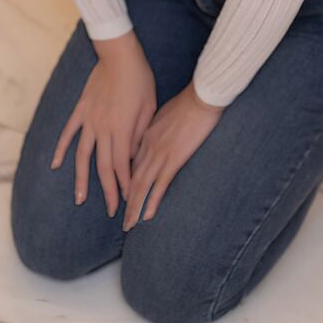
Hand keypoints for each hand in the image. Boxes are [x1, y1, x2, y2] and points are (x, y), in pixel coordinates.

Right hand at [51, 36, 155, 217]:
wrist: (120, 55)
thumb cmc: (140, 80)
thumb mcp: (148, 108)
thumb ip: (139, 135)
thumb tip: (134, 158)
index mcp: (123, 129)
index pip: (123, 165)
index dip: (125, 185)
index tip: (128, 201)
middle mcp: (103, 129)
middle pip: (104, 166)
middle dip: (108, 191)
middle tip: (111, 211)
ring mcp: (89, 120)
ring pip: (83, 156)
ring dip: (81, 179)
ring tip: (79, 199)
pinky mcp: (81, 110)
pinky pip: (69, 133)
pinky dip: (61, 149)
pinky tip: (55, 165)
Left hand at [122, 82, 223, 230]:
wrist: (200, 97)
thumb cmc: (187, 103)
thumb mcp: (164, 115)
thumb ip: (156, 130)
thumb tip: (155, 141)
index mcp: (145, 137)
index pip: (132, 166)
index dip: (127, 185)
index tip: (124, 199)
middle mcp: (147, 147)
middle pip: (132, 180)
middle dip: (127, 203)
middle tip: (122, 221)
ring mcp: (159, 154)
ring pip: (142, 186)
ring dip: (134, 208)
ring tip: (129, 225)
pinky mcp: (173, 159)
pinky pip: (159, 185)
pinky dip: (151, 202)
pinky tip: (147, 216)